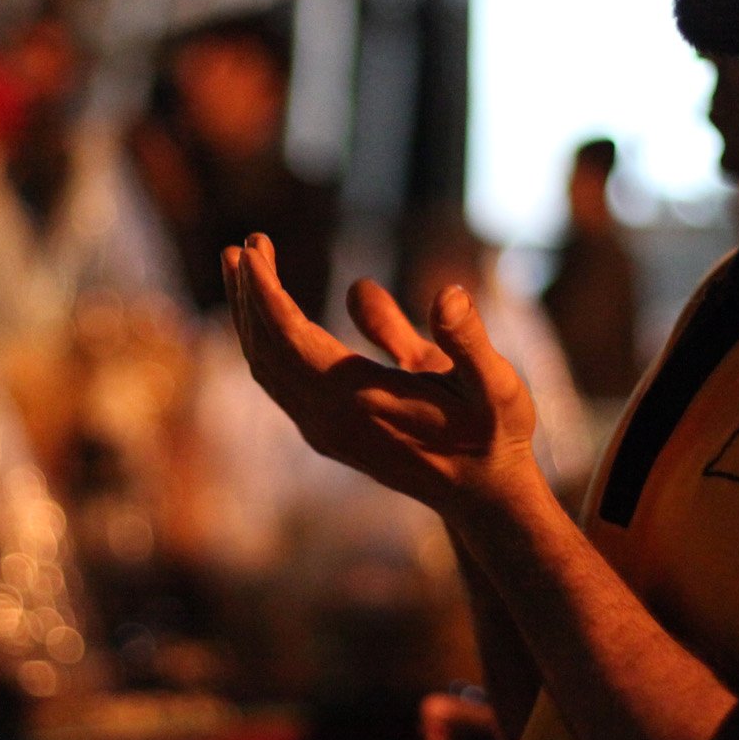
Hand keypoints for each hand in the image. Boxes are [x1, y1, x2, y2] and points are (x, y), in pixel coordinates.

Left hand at [220, 233, 539, 516]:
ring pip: (266, 367)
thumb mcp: (496, 384)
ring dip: (249, 316)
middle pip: (266, 348)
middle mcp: (330, 419)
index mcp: (361, 400)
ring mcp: (324, 430)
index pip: (290, 337)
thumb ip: (468, 340)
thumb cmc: (494, 434)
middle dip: (250, 293)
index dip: (266, 291)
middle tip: (245, 244)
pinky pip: (279, 381)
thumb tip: (447, 294)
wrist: (482, 495)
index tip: (252, 247)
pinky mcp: (326, 433)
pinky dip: (264, 340)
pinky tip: (268, 313)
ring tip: (241, 265)